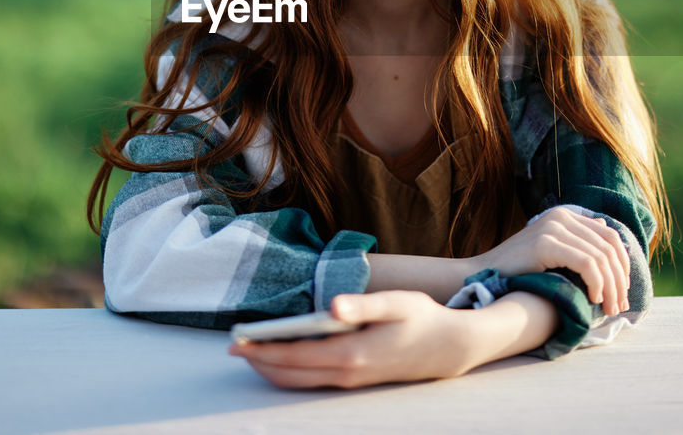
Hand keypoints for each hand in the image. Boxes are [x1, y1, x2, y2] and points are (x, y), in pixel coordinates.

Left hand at [228, 291, 473, 388]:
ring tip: (250, 350)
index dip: (262, 349)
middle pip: (291, 374)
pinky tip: (283, 354)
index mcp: (352, 353)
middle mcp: (347, 372)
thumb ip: (362, 304)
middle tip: (233, 346)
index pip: (295, 354)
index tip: (237, 341)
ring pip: (300, 380)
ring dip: (273, 367)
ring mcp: (351, 379)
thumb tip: (333, 305)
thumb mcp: (396, 302)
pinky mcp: (354, 379)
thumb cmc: (422, 318)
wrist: (449, 348)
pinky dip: (291, 369)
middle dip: (259, 361)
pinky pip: (313, 379)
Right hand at [470, 207, 630, 315]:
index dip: (623, 264)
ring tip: (609, 308)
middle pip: (608, 247)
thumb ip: (578, 247)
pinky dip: (596, 283)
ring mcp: (552, 227)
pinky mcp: (545, 242)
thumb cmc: (519, 271)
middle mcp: (560, 216)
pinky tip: (593, 298)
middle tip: (620, 306)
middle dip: (620, 279)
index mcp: (565, 215)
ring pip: (600, 257)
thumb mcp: (553, 255)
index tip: (623, 290)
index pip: (610, 236)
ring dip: (611, 287)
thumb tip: (610, 241)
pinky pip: (586, 263)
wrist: (483, 275)